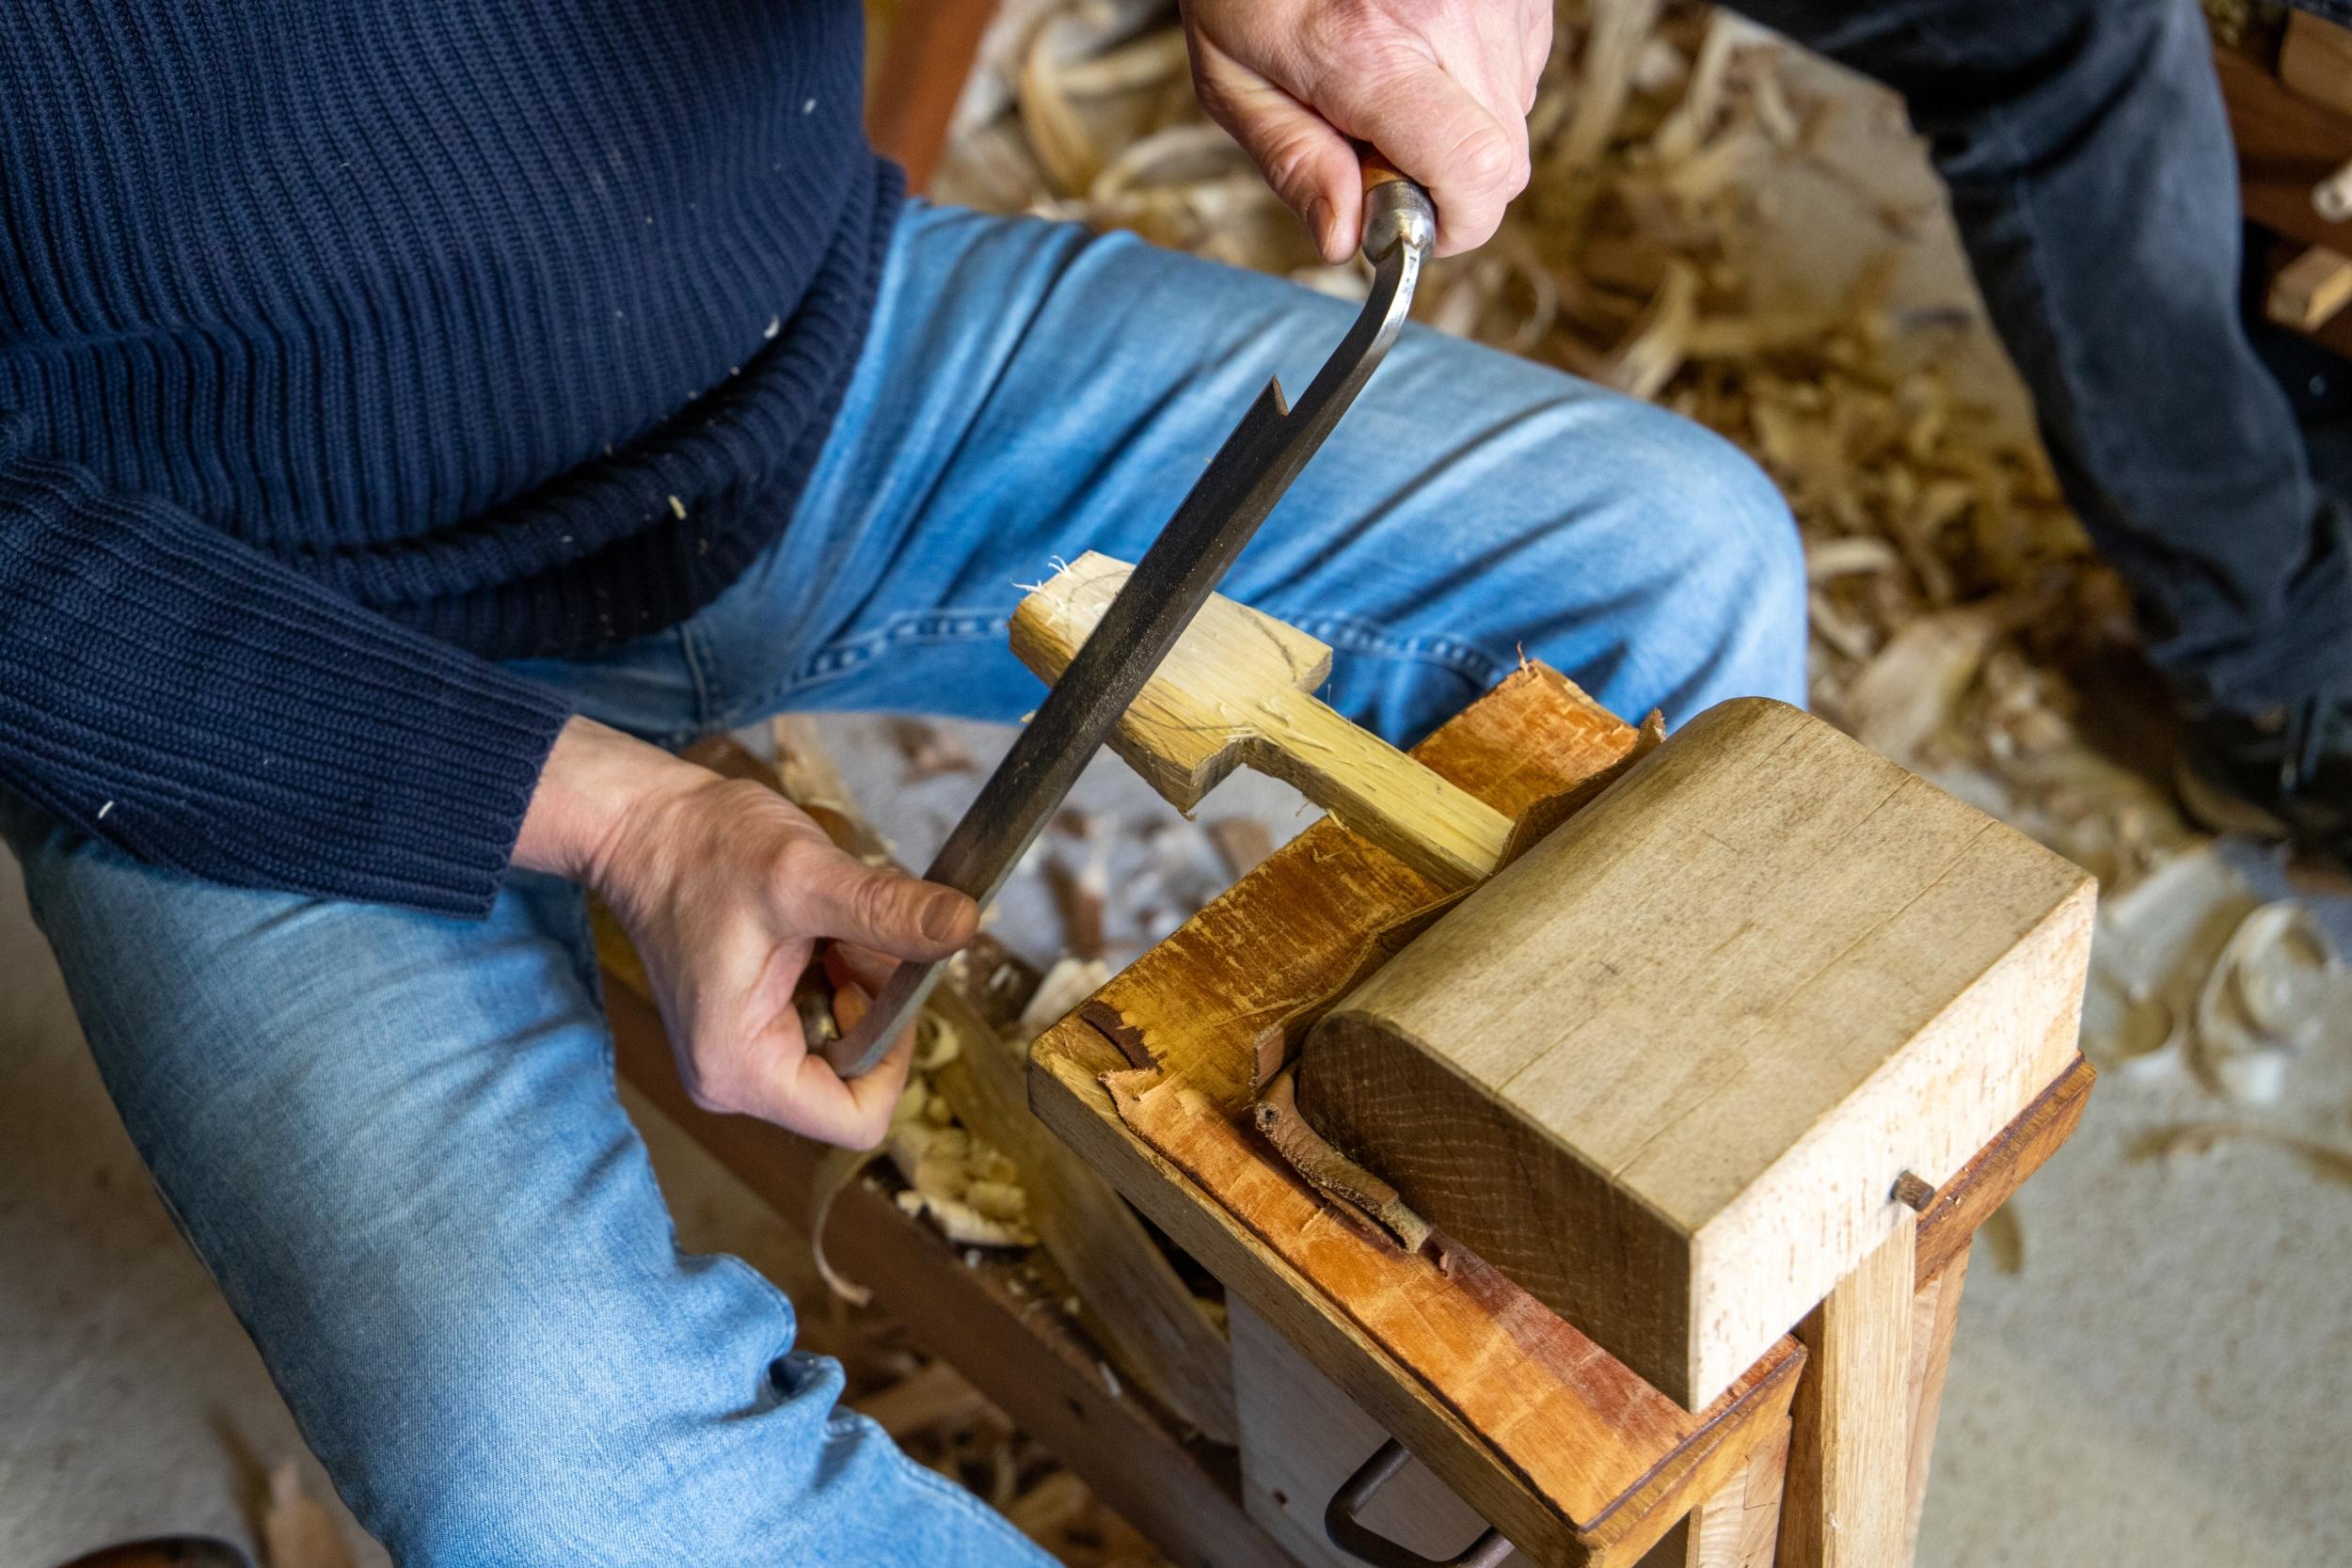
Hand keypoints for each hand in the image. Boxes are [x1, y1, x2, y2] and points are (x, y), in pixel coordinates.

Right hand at [515, 717, 975, 1146]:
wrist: (645, 824)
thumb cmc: (704, 850)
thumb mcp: (807, 878)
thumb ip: (888, 912)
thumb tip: (966, 925)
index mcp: (741, 1071)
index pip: (858, 1120)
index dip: (896, 1058)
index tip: (895, 988)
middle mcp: (732, 1080)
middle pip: (852, 1082)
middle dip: (875, 1011)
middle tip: (857, 939)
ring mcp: (736, 1056)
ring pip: (842, 1048)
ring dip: (860, 987)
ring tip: (834, 927)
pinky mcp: (743, 1027)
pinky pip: (819, 1023)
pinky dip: (838, 976)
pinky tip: (819, 931)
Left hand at [1178, 0, 1548, 260]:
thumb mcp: (1233, 78)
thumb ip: (1293, 163)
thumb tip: (1345, 241)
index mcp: (1372, 49)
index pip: (1475, 172)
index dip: (1453, 224)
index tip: (1408, 225)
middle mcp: (1451, 15)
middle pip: (1503, 161)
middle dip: (1449, 183)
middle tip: (1378, 145)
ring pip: (1514, 116)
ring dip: (1460, 127)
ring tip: (1390, 79)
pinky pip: (1518, 66)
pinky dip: (1472, 80)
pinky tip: (1417, 46)